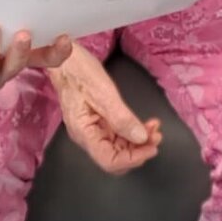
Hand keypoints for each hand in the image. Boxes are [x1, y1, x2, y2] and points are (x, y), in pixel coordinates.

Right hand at [49, 43, 161, 174]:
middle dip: (139, 151)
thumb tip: (141, 138)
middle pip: (116, 158)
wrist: (65, 59)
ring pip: (119, 148)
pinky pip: (118, 136)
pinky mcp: (99, 123)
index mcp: (84, 133)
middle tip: (156, 136)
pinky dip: (133, 132)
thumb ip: (122, 118)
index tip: (152, 147)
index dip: (133, 159)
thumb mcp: (103, 93)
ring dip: (139, 142)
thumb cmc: (78, 72)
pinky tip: (144, 125)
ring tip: (153, 128)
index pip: (109, 161)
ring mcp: (93, 131)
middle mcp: (87, 137)